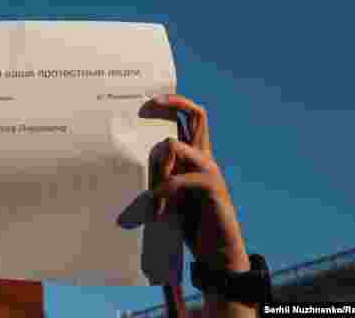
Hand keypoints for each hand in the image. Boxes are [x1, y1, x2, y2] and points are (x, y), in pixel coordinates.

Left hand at [150, 94, 249, 271]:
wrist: (217, 253)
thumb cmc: (191, 223)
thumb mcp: (169, 194)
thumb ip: (160, 174)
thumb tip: (137, 157)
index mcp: (196, 157)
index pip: (191, 118)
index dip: (173, 104)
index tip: (149, 102)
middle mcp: (205, 157)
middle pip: (198, 115)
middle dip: (172, 103)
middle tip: (147, 105)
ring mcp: (210, 170)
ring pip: (177, 145)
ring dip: (156, 164)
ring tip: (152, 190)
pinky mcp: (211, 187)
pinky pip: (178, 179)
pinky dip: (163, 191)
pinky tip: (157, 208)